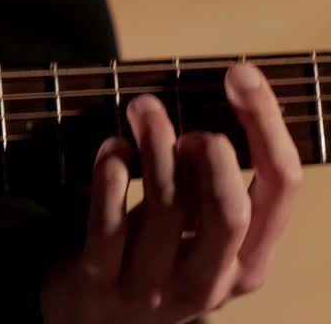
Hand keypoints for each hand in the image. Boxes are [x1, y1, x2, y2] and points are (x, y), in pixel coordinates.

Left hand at [41, 62, 301, 323]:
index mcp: (249, 260)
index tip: (241, 74)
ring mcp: (154, 286)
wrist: (93, 323)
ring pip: (165, 208)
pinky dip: (110, 176)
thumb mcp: (197, 229)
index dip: (265, 125)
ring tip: (140, 109)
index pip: (281, 189)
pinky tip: (112, 148)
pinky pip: (107, 224)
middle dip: (212, 151)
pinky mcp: (101, 281)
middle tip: (181, 114)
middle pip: (232, 209)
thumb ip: (211, 182)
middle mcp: (211, 279)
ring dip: (153, 146)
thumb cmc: (152, 256)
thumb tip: (222, 98)